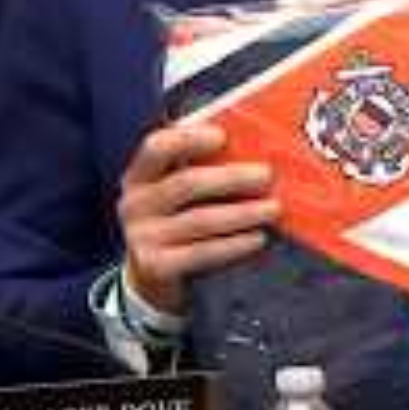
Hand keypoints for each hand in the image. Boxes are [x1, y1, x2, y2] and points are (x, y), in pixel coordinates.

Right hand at [117, 121, 279, 313]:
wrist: (150, 274)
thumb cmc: (175, 218)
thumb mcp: (176, 191)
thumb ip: (201, 166)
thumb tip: (252, 147)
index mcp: (140, 176)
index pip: (156, 147)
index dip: (188, 139)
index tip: (222, 135)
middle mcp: (135, 204)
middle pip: (187, 183)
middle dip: (232, 177)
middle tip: (267, 175)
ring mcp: (143, 237)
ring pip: (200, 220)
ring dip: (243, 212)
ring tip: (273, 208)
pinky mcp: (156, 267)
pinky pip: (203, 252)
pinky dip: (234, 244)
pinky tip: (258, 238)